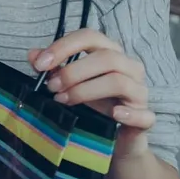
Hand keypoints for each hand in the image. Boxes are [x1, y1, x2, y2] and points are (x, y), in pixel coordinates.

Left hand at [31, 28, 153, 157]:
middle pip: (106, 58)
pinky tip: (112, 115)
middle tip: (51, 87)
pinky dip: (128, 114)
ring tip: (63, 100)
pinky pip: (144, 114)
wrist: (112, 140)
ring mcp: (140, 92)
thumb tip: (33, 55)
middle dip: (73, 71)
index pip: (90, 37)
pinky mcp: (146, 118)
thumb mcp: (68, 84)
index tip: (40, 64)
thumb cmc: (91, 104)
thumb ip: (53, 68)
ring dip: (86, 90)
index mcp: (110, 53)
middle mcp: (129, 67)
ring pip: (119, 81)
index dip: (64, 46)